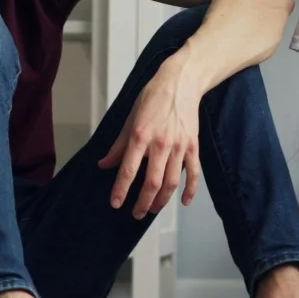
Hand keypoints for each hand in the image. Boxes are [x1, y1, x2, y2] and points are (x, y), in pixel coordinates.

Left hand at [99, 62, 203, 219]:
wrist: (181, 83)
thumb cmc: (153, 98)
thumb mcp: (130, 119)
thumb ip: (118, 145)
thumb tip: (104, 164)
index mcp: (141, 136)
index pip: (129, 169)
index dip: (121, 189)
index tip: (116, 203)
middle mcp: (161, 143)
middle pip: (153, 182)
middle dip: (143, 202)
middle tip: (136, 214)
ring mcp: (180, 146)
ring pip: (172, 181)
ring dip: (162, 200)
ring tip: (153, 209)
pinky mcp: (193, 146)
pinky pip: (193, 173)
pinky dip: (190, 190)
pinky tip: (183, 202)